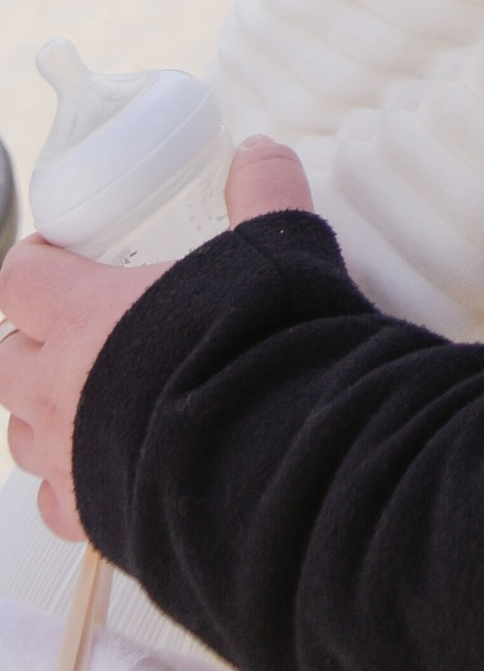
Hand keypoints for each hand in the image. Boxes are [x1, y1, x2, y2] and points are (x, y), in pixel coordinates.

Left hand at [0, 139, 311, 538]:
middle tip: (73, 328)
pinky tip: (103, 466)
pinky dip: (68, 483)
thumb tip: (261, 154)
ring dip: (44, 412)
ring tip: (87, 398)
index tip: (55, 256)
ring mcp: (67, 459)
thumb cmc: (252, 353)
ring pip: (19, 435)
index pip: (19, 280)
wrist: (264, 463)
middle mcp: (58, 389)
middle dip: (30, 341)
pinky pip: (55, 502)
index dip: (33, 264)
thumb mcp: (271, 247)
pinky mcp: (90, 516)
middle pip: (6, 360)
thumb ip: (264, 193)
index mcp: (84, 317)